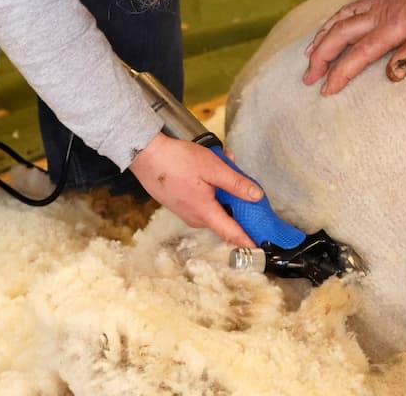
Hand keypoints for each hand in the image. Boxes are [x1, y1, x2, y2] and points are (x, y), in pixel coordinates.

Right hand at [128, 133, 262, 247]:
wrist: (146, 155)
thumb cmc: (177, 160)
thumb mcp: (213, 168)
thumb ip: (236, 183)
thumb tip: (256, 196)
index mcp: (204, 212)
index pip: (231, 233)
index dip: (247, 241)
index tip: (259, 250)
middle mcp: (195, 218)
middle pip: (224, 215)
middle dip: (235, 197)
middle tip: (237, 174)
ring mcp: (186, 212)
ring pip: (213, 205)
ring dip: (221, 188)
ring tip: (221, 163)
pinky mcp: (180, 204)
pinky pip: (202, 200)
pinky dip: (209, 187)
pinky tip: (206, 167)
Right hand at [302, 0, 405, 94]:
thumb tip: (391, 75)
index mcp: (394, 27)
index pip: (358, 55)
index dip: (339, 74)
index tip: (324, 91)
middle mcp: (380, 14)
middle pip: (339, 36)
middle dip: (319, 58)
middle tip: (307, 78)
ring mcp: (380, 2)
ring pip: (339, 19)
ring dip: (321, 37)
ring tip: (308, 54)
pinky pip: (349, 7)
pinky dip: (334, 18)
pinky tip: (331, 24)